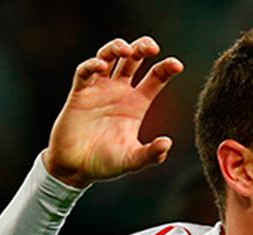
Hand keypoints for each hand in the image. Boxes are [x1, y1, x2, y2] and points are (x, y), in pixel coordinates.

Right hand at [44, 37, 183, 187]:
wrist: (75, 168)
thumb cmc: (105, 164)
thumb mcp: (132, 161)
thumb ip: (150, 154)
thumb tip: (167, 144)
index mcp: (137, 104)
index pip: (155, 78)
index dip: (165, 68)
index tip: (176, 65)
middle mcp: (119, 92)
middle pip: (133, 60)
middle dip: (142, 48)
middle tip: (151, 46)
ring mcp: (99, 91)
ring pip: (108, 58)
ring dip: (116, 48)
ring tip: (126, 50)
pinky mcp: (79, 94)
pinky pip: (84, 73)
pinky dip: (91, 65)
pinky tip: (99, 66)